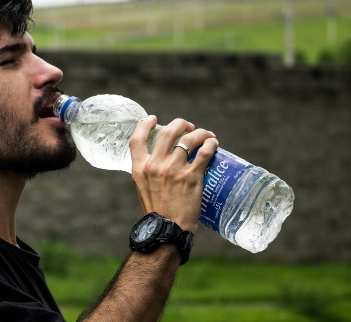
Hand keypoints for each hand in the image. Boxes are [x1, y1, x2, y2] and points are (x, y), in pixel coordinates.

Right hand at [129, 117, 217, 232]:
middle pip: (167, 132)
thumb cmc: (157, 213)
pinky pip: (204, 152)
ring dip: (200, 133)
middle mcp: (155, 166)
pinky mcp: (191, 176)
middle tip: (188, 127)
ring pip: (188, 139)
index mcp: (140, 169)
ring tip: (206, 135)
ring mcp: (173, 170)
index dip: (144, 125)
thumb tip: (160, 162)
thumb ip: (148, 173)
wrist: (167, 231)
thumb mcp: (143, 189)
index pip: (137, 139)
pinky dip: (210, 144)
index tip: (153, 119)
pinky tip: (214, 144)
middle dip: (180, 124)